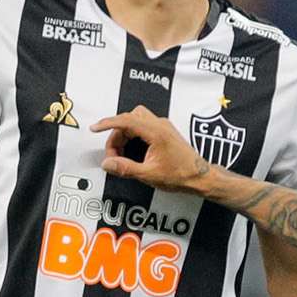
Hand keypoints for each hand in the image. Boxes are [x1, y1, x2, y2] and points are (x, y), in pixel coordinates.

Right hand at [92, 107, 209, 191]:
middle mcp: (160, 125)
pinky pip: (143, 125)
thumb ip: (125, 168)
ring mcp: (163, 127)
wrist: (201, 177)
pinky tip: (131, 151)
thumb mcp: (149, 174)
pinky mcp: (165, 132)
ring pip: (135, 120)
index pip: (126, 120)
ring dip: (124, 134)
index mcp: (156, 132)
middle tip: (113, 156)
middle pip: (129, 119)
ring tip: (121, 154)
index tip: (95, 128)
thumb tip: (107, 163)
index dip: (108, 123)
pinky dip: (132, 135)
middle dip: (116, 135)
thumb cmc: (180, 175)